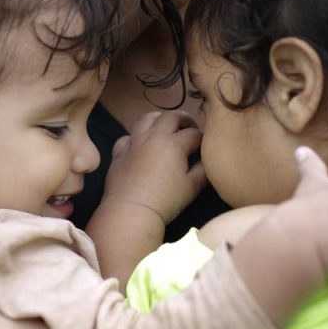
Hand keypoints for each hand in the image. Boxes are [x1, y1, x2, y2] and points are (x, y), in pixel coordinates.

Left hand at [100, 109, 205, 225]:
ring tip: (166, 127)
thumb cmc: (165, 202)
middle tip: (191, 127)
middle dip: (185, 119)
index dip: (203, 138)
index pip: (194, 134)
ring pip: (146, 118)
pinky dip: (136, 136)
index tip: (206, 145)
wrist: (131, 212)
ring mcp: (133, 142)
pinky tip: (141, 145)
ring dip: (159, 119)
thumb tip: (208, 160)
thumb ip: (203, 170)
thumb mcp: (192, 187)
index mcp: (173, 144)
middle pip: (171, 116)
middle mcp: (153, 137)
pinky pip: (127, 136)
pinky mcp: (119, 152)